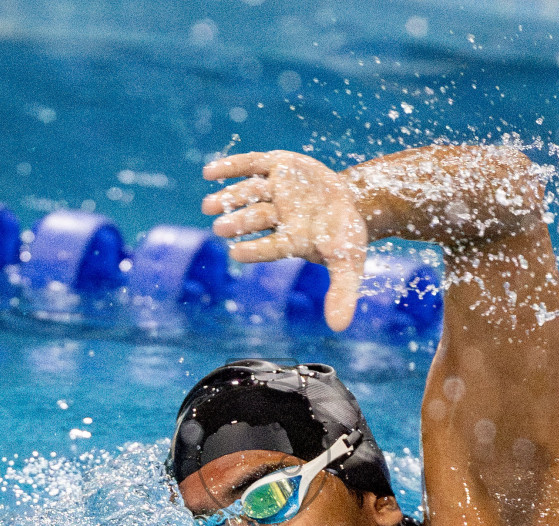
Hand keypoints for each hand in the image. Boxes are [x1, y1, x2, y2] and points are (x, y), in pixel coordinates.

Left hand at [202, 151, 367, 331]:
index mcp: (292, 240)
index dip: (255, 250)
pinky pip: (251, 164)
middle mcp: (279, 215)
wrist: (350, 201)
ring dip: (229, 197)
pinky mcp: (276, 166)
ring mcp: (276, 190)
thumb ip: (342, 291)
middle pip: (256, 217)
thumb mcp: (350, 262)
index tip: (235, 254)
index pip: (271, 247)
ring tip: (207, 205)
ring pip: (250, 191)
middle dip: (239, 222)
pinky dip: (231, 166)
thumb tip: (339, 328)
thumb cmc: (346, 236)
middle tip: (219, 228)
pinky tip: (208, 172)